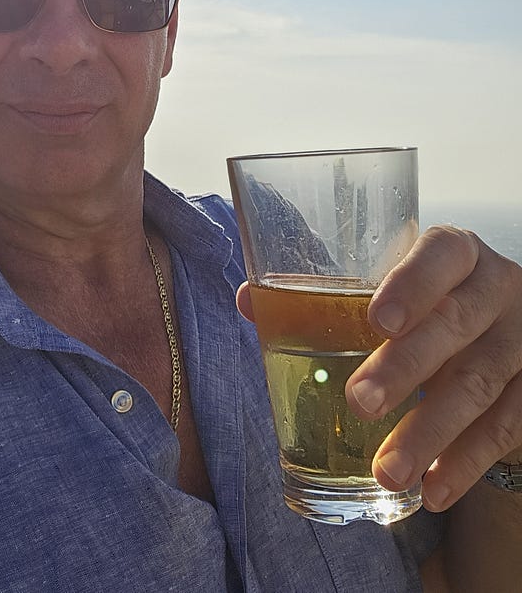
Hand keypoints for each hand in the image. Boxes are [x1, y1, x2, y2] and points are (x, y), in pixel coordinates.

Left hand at [343, 226, 521, 511]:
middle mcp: (496, 288)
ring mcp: (521, 339)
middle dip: (406, 368)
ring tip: (385, 470)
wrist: (499, 330)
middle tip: (358, 402)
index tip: (377, 320)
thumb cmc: (423, 305)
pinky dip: (466, 462)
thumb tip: (248, 301)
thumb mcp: (386, 290)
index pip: (440, 255)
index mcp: (456, 253)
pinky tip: (433, 490)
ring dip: (430, 431)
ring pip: (479, 384)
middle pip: (456, 324)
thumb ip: (322, 295)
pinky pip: (506, 426)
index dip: (412, 284)